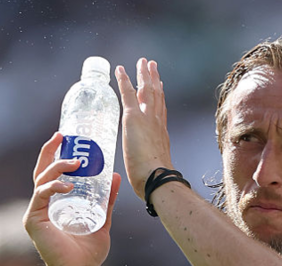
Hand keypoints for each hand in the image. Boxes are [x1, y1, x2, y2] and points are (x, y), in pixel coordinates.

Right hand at [24, 132, 121, 265]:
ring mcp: (36, 211)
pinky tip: (67, 185)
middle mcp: (42, 204)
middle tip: (61, 136)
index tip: (65, 138)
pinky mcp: (33, 219)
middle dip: (49, 151)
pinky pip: (41, 196)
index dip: (55, 154)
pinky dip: (53, 187)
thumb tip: (115, 176)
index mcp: (55, 203)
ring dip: (57, 167)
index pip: (51, 173)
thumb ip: (107, 200)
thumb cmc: (88, 252)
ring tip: (75, 162)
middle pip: (41, 171)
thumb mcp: (102, 219)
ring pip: (41, 180)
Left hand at [115, 59, 172, 198]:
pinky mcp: (133, 119)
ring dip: (143, 75)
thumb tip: (145, 186)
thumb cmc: (157, 184)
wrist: (158, 179)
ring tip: (142, 62)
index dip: (160, 98)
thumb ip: (150, 173)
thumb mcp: (154, 174)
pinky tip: (119, 69)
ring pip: (146, 91)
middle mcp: (157, 124)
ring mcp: (147, 120)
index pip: (161, 112)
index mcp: (162, 136)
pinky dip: (124, 81)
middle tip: (152, 66)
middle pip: (157, 96)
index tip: (159, 86)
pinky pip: (128, 94)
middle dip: (154, 80)